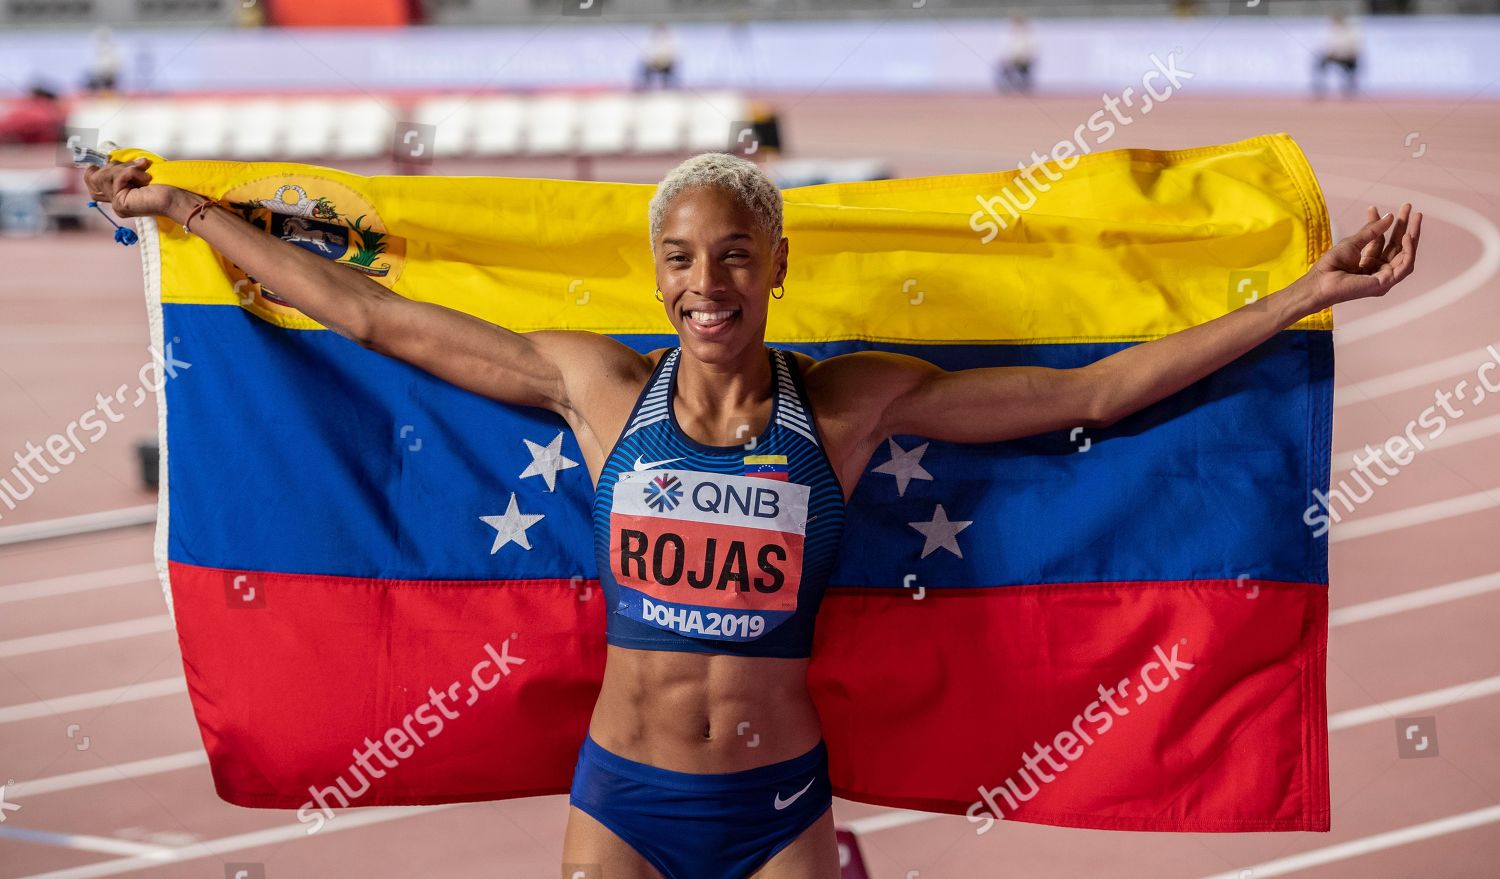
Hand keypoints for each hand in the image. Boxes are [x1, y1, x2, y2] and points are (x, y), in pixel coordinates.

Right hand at [81, 156, 181, 219]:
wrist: (179, 197)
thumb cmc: (164, 184)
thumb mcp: (136, 172)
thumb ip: (121, 168)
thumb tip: (107, 157)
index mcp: (118, 194)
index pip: (90, 180)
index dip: (97, 167)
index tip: (116, 162)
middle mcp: (115, 201)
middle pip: (92, 178)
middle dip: (112, 166)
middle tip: (135, 166)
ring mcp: (117, 204)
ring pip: (104, 176)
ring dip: (125, 167)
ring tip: (143, 169)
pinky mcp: (120, 204)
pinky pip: (117, 179)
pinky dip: (132, 172)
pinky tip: (146, 177)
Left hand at [1301, 203, 1421, 310]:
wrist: (1321, 282)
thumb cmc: (1331, 266)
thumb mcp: (1353, 243)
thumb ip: (1372, 231)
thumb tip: (1390, 216)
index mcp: (1368, 262)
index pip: (1381, 241)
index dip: (1380, 224)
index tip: (1373, 208)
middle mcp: (1378, 270)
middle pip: (1397, 246)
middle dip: (1405, 226)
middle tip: (1409, 207)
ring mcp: (1383, 277)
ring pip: (1406, 254)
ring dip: (1412, 234)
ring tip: (1415, 217)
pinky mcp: (1386, 283)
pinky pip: (1405, 265)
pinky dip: (1409, 250)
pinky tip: (1407, 235)